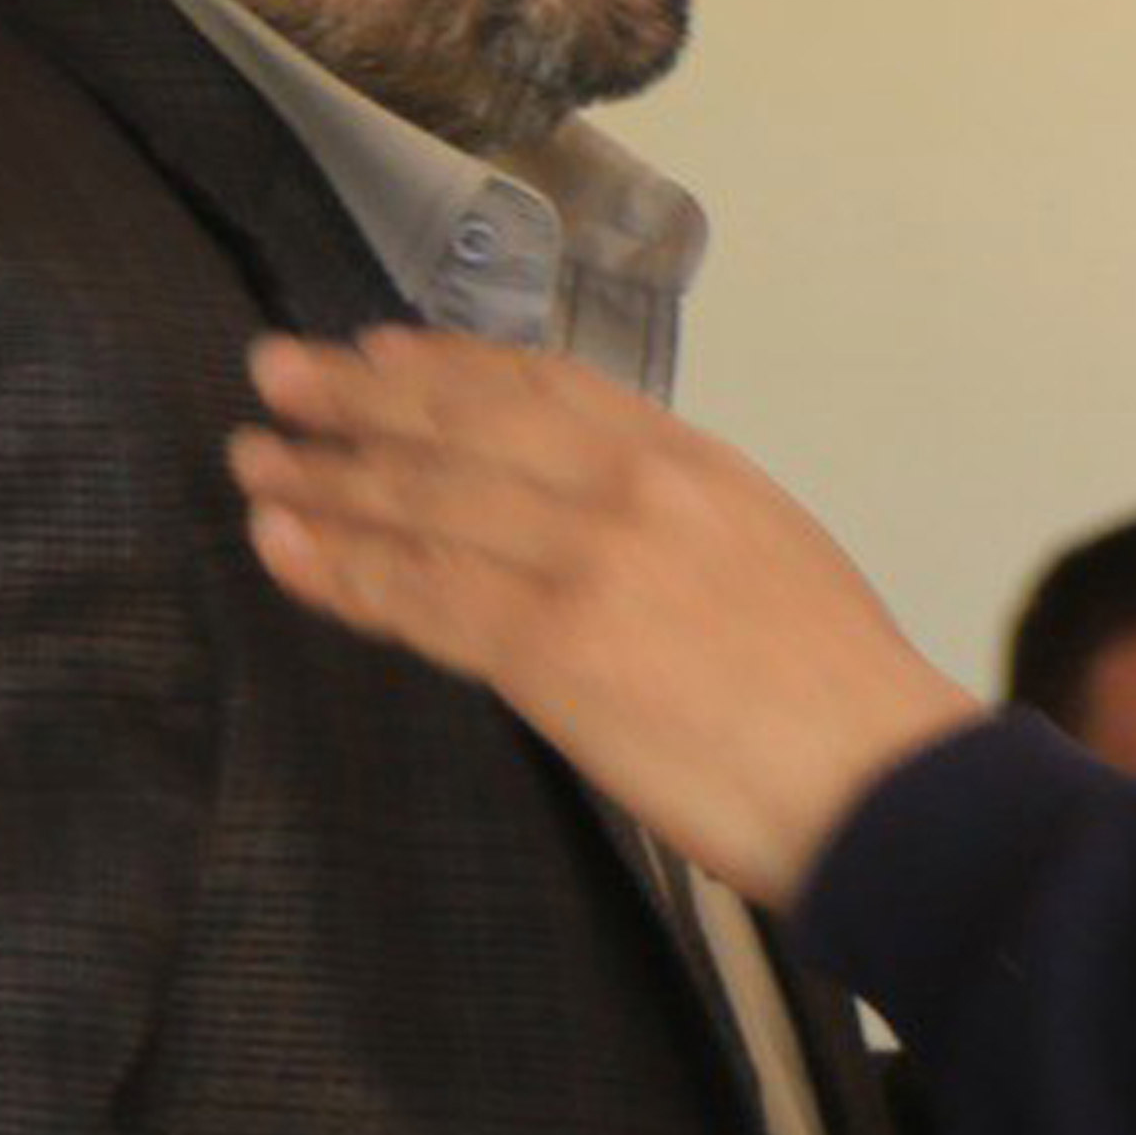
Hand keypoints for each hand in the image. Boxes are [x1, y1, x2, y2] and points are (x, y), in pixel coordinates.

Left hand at [229, 330, 981, 906]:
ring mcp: (586, 561)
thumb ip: (670, 516)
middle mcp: (631, 489)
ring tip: (254, 459)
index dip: (444, 363)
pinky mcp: (550, 647)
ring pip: (424, 500)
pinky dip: (339, 567)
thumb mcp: (767, 551)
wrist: (881, 784)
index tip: (376, 350)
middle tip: (274, 374)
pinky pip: (417, 596)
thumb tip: (578, 517)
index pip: (541, 384)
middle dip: (355, 397)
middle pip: (462, 423)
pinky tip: (281, 544)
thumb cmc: (837, 695)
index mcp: (690, 459)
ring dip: (325, 477)